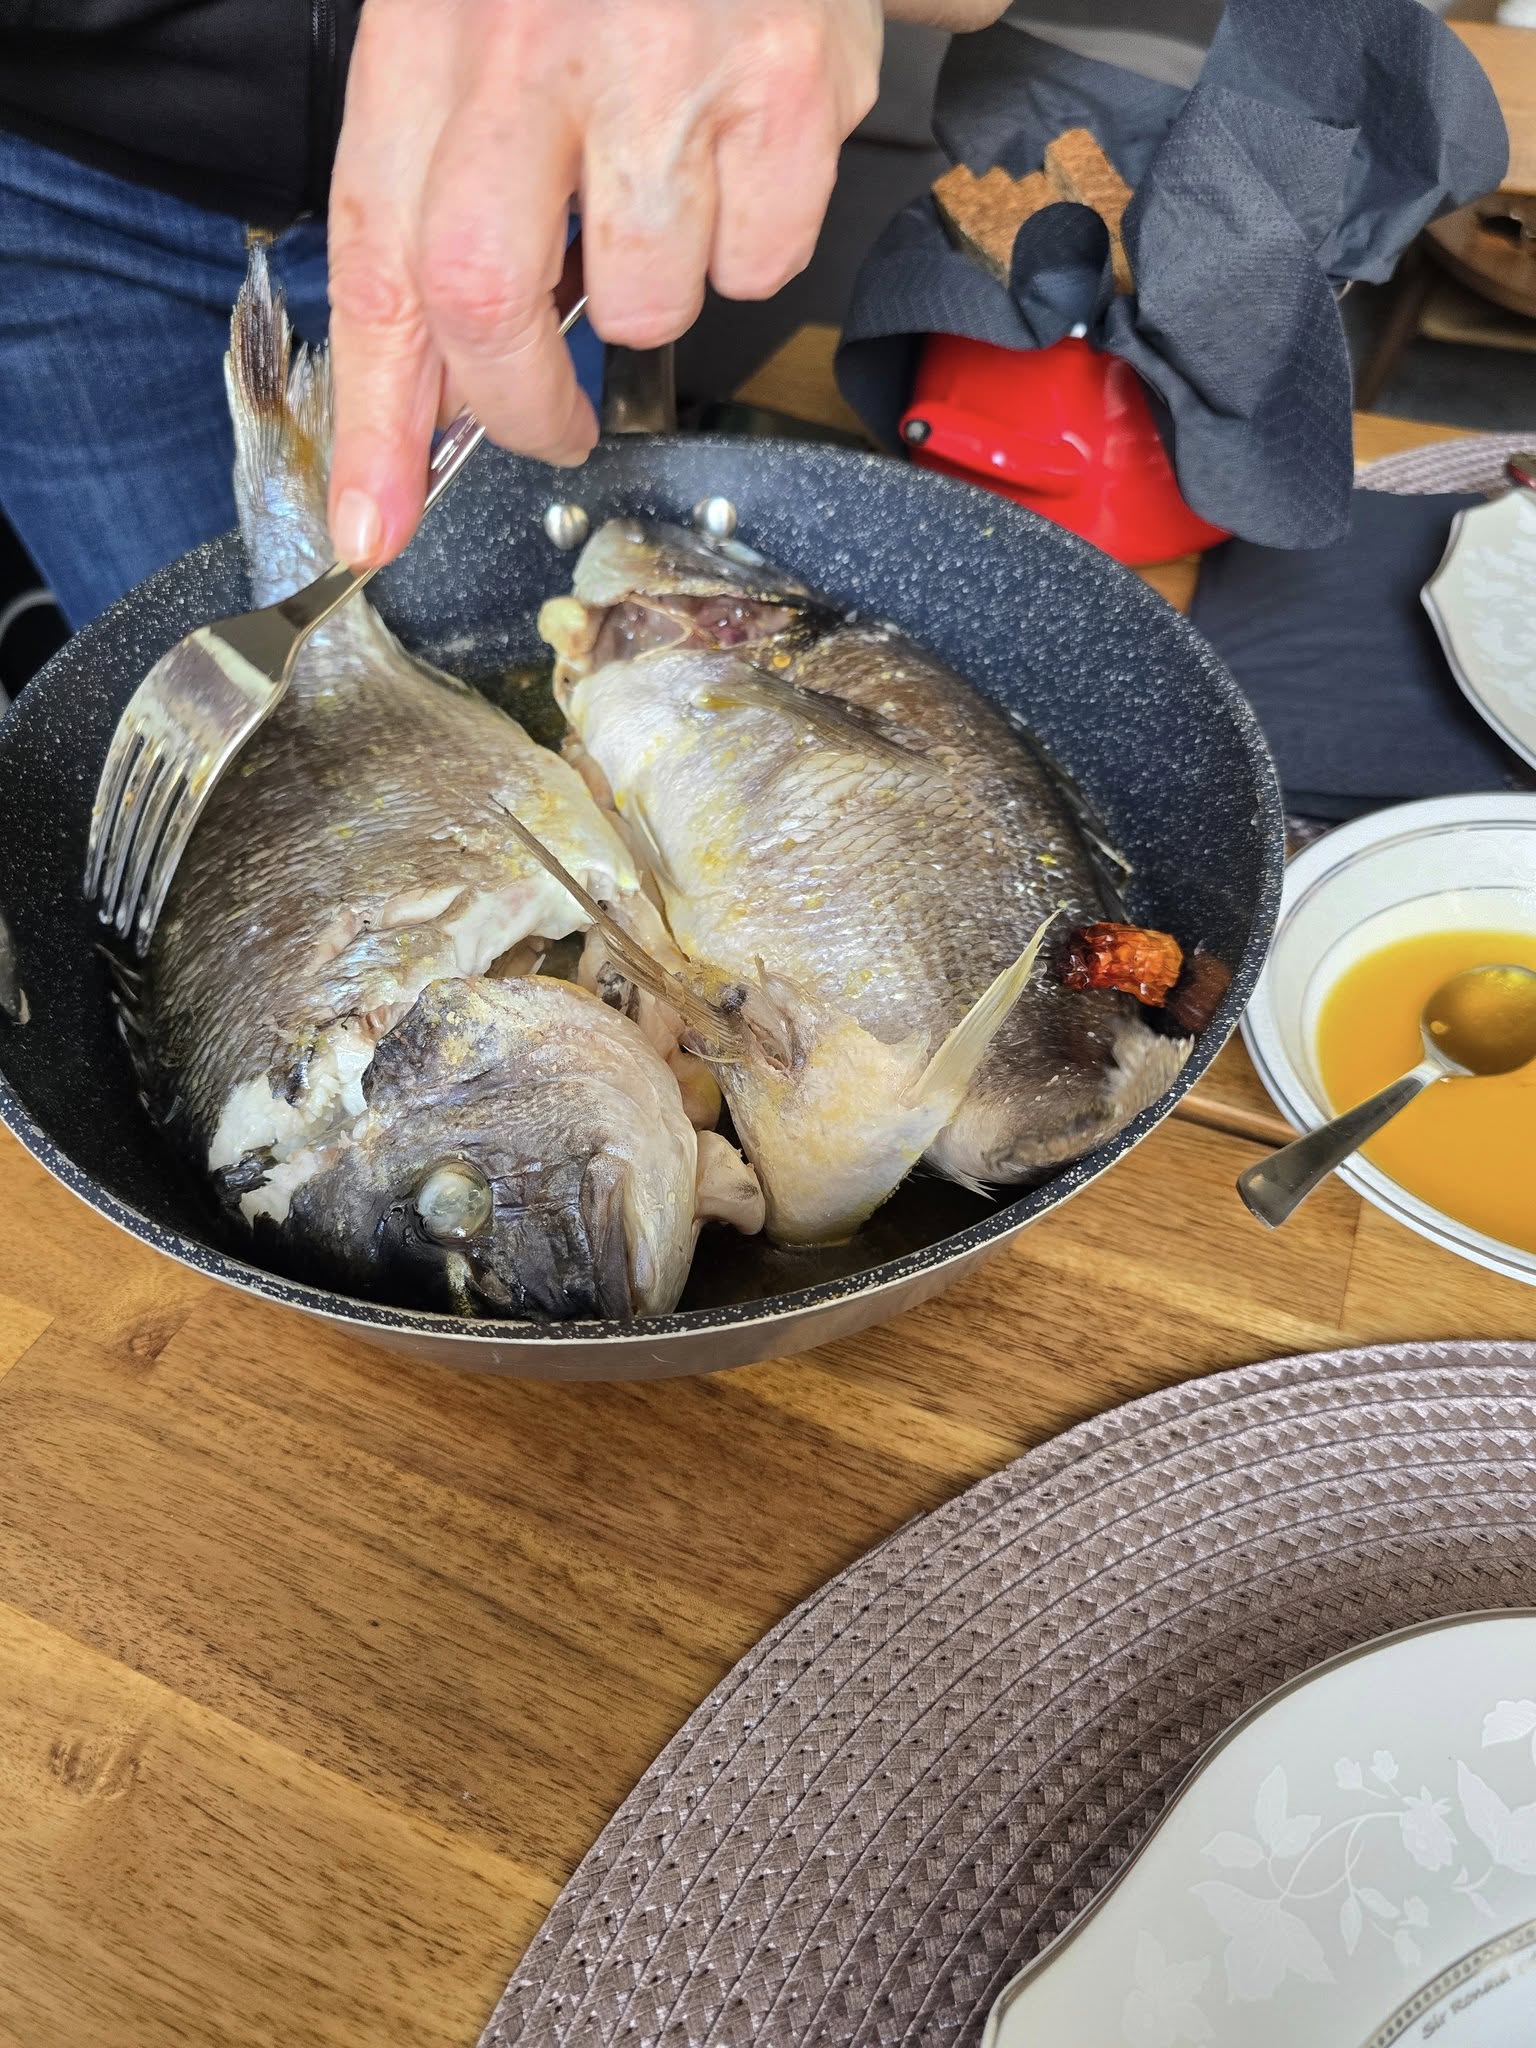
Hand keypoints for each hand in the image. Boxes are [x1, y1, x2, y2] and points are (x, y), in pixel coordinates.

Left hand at [325, 0, 882, 567]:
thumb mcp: (473, 21)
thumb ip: (445, 187)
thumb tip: (451, 386)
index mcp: (439, 26)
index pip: (381, 258)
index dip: (376, 416)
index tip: (372, 524)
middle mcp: (542, 45)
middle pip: (495, 307)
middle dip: (523, 406)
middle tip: (551, 419)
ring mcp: (676, 74)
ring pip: (652, 299)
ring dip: (655, 289)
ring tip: (664, 183)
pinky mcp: (792, 93)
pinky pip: (764, 259)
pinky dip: (751, 242)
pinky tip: (739, 154)